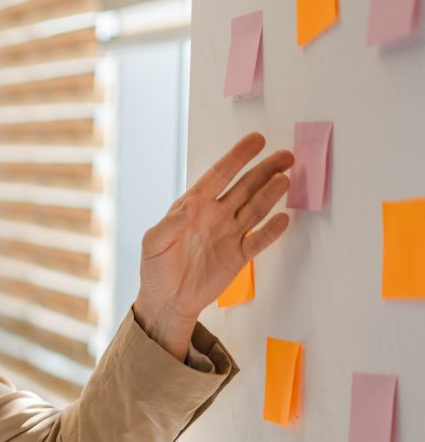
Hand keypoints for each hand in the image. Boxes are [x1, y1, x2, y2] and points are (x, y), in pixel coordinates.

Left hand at [133, 132, 294, 360]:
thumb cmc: (155, 268)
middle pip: (245, 187)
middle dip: (265, 170)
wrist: (166, 301)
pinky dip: (272, 230)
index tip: (257, 140)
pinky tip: (283, 218)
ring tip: (285, 179)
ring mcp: (229, 234)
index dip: (237, 157)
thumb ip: (171, 224)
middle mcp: (215, 215)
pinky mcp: (238, 256)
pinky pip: (259, 240)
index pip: (219, 175)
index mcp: (193, 206)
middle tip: (286, 155)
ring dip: (271, 194)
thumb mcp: (153, 243)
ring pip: (255, 208)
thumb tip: (190, 205)